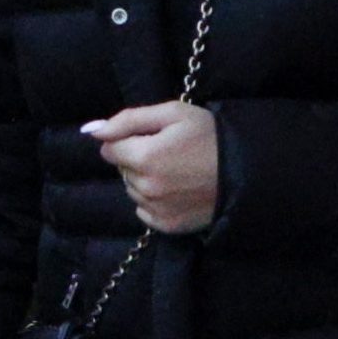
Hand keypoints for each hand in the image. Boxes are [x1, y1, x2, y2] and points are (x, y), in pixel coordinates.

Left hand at [85, 101, 221, 233]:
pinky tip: (176, 190)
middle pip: (121, 170)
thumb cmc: (209, 136)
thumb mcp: (173, 113)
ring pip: (131, 190)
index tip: (151, 137)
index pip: (109, 148)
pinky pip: (143, 211)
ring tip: (174, 171)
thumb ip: (129, 119)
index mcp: (144, 157)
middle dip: (136, 159)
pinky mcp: (166, 225)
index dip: (128, 139)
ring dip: (144, 180)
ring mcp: (156, 209)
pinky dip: (153, 200)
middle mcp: (145, 187)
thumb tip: (93, 131)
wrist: (244, 171)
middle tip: (168, 152)